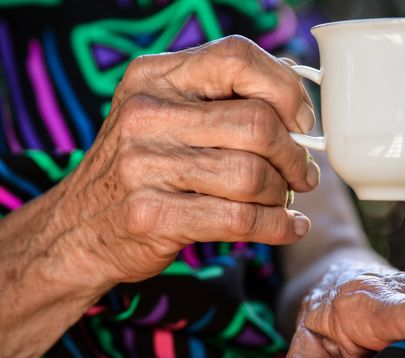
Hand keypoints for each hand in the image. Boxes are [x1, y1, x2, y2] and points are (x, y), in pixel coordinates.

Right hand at [51, 35, 318, 285]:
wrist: (77, 228)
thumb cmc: (141, 166)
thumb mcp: (164, 114)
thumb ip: (220, 98)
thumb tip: (296, 95)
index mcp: (155, 77)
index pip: (237, 57)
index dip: (285, 88)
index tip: (302, 121)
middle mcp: (146, 114)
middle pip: (257, 123)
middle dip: (294, 154)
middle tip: (302, 173)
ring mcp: (144, 166)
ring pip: (252, 175)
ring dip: (283, 192)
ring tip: (285, 199)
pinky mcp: (152, 215)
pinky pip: (240, 219)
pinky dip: (279, 226)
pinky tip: (289, 226)